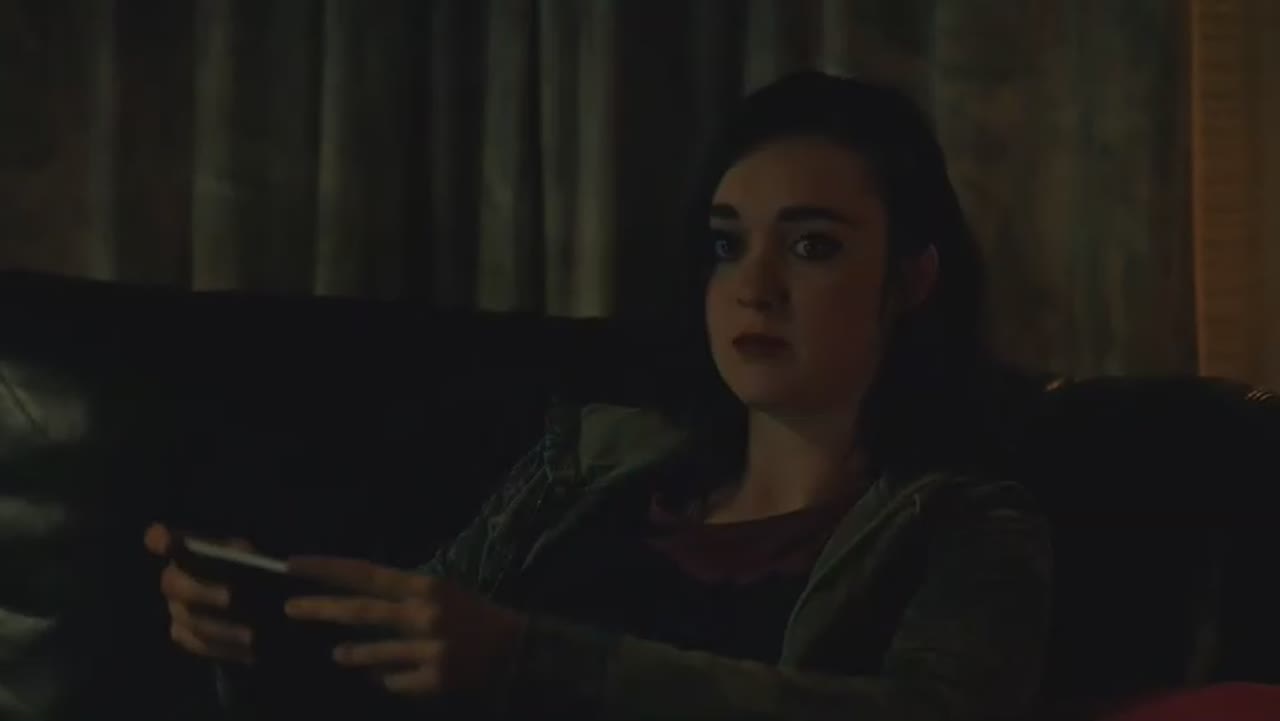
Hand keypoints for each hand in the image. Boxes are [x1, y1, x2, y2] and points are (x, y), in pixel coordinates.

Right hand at [144, 523, 255, 664]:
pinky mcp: (183, 634)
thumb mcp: (250, 558)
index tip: (160, 538)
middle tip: (231, 597)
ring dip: (221, 628)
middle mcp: (173, 580)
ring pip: (189, 620)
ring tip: (251, 634)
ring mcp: (175, 609)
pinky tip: (247, 651)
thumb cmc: (247, 570)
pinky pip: (198, 644)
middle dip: (203, 591)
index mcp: (186, 553)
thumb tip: (249, 564)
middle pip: (175, 586)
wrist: (249, 602)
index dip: (162, 540)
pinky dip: (224, 647)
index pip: (166, 541)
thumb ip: (244, 556)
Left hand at [284, 557, 527, 697]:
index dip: (328, 569)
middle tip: (290, 607)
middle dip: (321, 608)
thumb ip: (402, 595)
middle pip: (361, 611)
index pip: (367, 573)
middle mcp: (425, 614)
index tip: (294, 565)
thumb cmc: (473, 616)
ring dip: (352, 655)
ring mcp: (430, 649)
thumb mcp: (440, 593)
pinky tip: (385, 678)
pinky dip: (386, 679)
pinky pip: (395, 681)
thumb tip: (355, 596)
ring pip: (374, 653)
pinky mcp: (435, 679)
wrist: (516, 650)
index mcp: (426, 586)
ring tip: (338, 655)